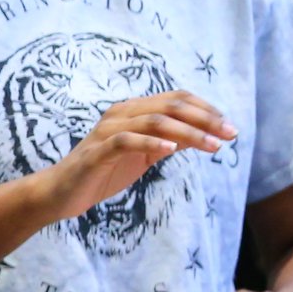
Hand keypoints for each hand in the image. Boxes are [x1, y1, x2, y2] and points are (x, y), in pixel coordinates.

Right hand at [37, 92, 233, 224]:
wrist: (63, 192)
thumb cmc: (103, 172)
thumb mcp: (144, 155)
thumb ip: (168, 140)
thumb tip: (203, 133)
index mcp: (132, 111)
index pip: (176, 99)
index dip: (206, 110)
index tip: (230, 127)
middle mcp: (120, 114)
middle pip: (169, 106)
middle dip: (205, 119)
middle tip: (229, 134)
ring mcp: (107, 131)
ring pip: (153, 121)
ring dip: (188, 132)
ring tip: (212, 146)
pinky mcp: (97, 151)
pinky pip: (126, 141)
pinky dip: (150, 143)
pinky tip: (171, 150)